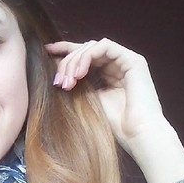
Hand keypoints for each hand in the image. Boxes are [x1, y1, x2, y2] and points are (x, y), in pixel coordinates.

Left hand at [46, 38, 165, 152]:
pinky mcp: (133, 60)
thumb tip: (56, 70)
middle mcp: (118, 64)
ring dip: (75, 60)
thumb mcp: (87, 100)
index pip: (84, 55)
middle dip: (67, 61)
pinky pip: (105, 46)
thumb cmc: (114, 126)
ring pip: (93, 46)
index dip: (65, 51)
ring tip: (67, 81)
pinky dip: (88, 56)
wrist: (137, 136)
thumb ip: (76, 83)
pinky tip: (79, 74)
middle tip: (58, 81)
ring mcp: (127, 61)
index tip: (46, 51)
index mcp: (108, 74)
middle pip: (86, 49)